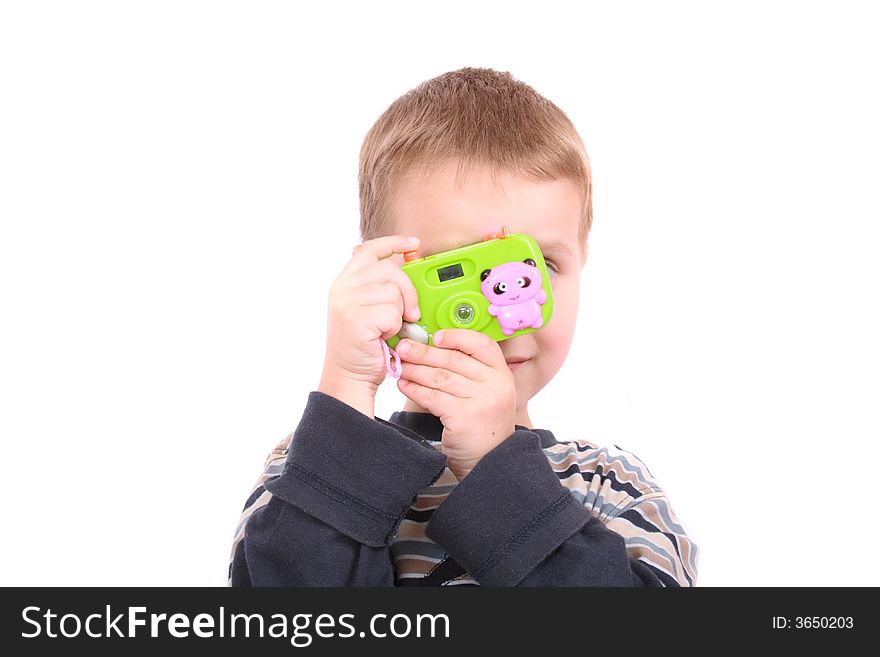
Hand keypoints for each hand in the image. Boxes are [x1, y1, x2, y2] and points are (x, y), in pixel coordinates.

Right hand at [318, 235, 421, 416]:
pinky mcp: (355, 318)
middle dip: (408, 290)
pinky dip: (395, 328)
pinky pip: (393, 312)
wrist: (349, 377)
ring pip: (393, 292)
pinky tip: (384, 337)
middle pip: (389, 269)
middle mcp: (342, 288)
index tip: (413, 244)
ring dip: (399, 314)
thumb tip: (404, 268)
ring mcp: (346, 302)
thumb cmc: (364, 348)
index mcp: (344, 282)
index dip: (393, 243)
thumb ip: (378, 289)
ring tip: (388, 329)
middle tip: (411, 312)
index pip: (369, 249)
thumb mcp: (367, 310)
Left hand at [395, 329, 516, 478]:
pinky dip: (414, 389)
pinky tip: (404, 385)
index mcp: (502, 373)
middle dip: (424, 352)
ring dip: (415, 369)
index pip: (481, 343)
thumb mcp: (487, 393)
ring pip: (440, 376)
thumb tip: (433, 348)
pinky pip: (432, 396)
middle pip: (454, 358)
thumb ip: (470, 372)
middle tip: (404, 347)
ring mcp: (481, 400)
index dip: (456, 336)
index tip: (435, 337)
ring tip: (400, 365)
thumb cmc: (481, 424)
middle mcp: (495, 384)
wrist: (488, 461)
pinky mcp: (464, 416)